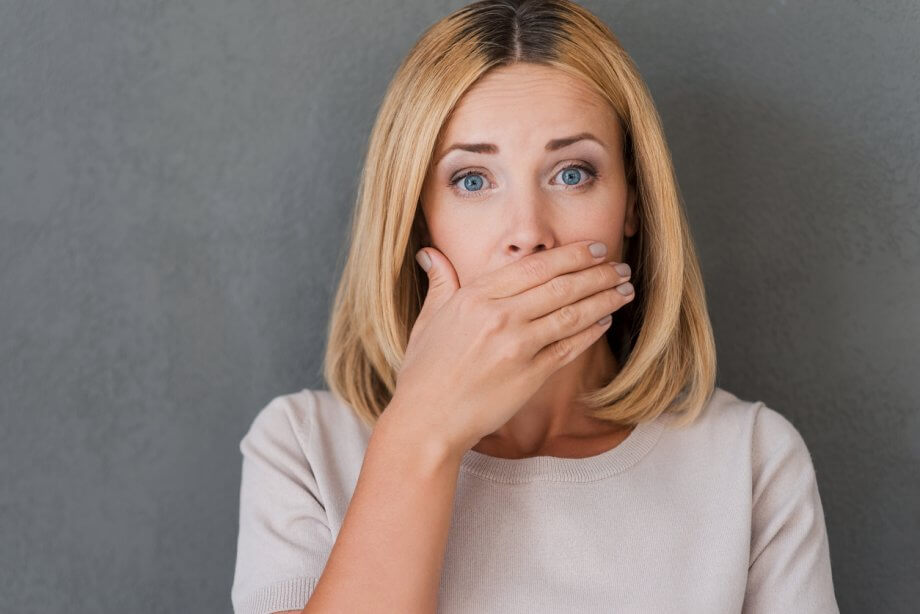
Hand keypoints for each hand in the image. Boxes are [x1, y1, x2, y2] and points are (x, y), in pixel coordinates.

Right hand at [389, 240, 634, 455]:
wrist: (427, 420)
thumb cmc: (424, 371)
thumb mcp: (427, 319)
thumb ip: (440, 282)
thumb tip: (430, 253)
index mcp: (476, 296)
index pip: (534, 266)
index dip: (571, 255)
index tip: (594, 248)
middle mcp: (499, 316)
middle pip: (560, 286)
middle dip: (597, 273)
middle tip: (621, 266)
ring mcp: (517, 346)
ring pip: (571, 314)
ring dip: (604, 299)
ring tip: (625, 290)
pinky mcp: (530, 375)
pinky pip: (569, 347)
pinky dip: (591, 332)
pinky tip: (605, 322)